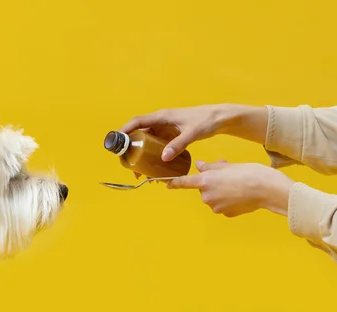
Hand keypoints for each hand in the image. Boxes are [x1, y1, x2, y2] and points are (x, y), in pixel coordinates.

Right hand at [119, 104, 267, 165]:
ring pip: (146, 141)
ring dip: (141, 154)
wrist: (220, 118)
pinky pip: (156, 145)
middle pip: (139, 134)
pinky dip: (152, 155)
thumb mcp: (192, 133)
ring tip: (140, 171)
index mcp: (162, 116)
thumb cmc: (207, 120)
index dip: (124, 130)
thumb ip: (178, 144)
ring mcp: (165, 129)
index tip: (116, 141)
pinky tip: (154, 167)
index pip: (137, 122)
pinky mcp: (170, 135)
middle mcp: (160, 122)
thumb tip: (164, 158)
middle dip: (131, 148)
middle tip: (128, 164)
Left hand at [167, 161, 294, 217]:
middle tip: (227, 174)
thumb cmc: (249, 173)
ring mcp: (216, 207)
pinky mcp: (226, 214)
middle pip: (203, 189)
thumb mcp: (227, 165)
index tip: (167, 184)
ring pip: (213, 197)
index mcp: (205, 181)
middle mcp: (207, 196)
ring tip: (237, 183)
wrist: (268, 190)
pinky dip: (228, 200)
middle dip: (211, 182)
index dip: (174, 183)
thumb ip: (210, 167)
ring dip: (220, 191)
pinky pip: (222, 205)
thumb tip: (199, 166)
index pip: (184, 182)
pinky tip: (240, 194)